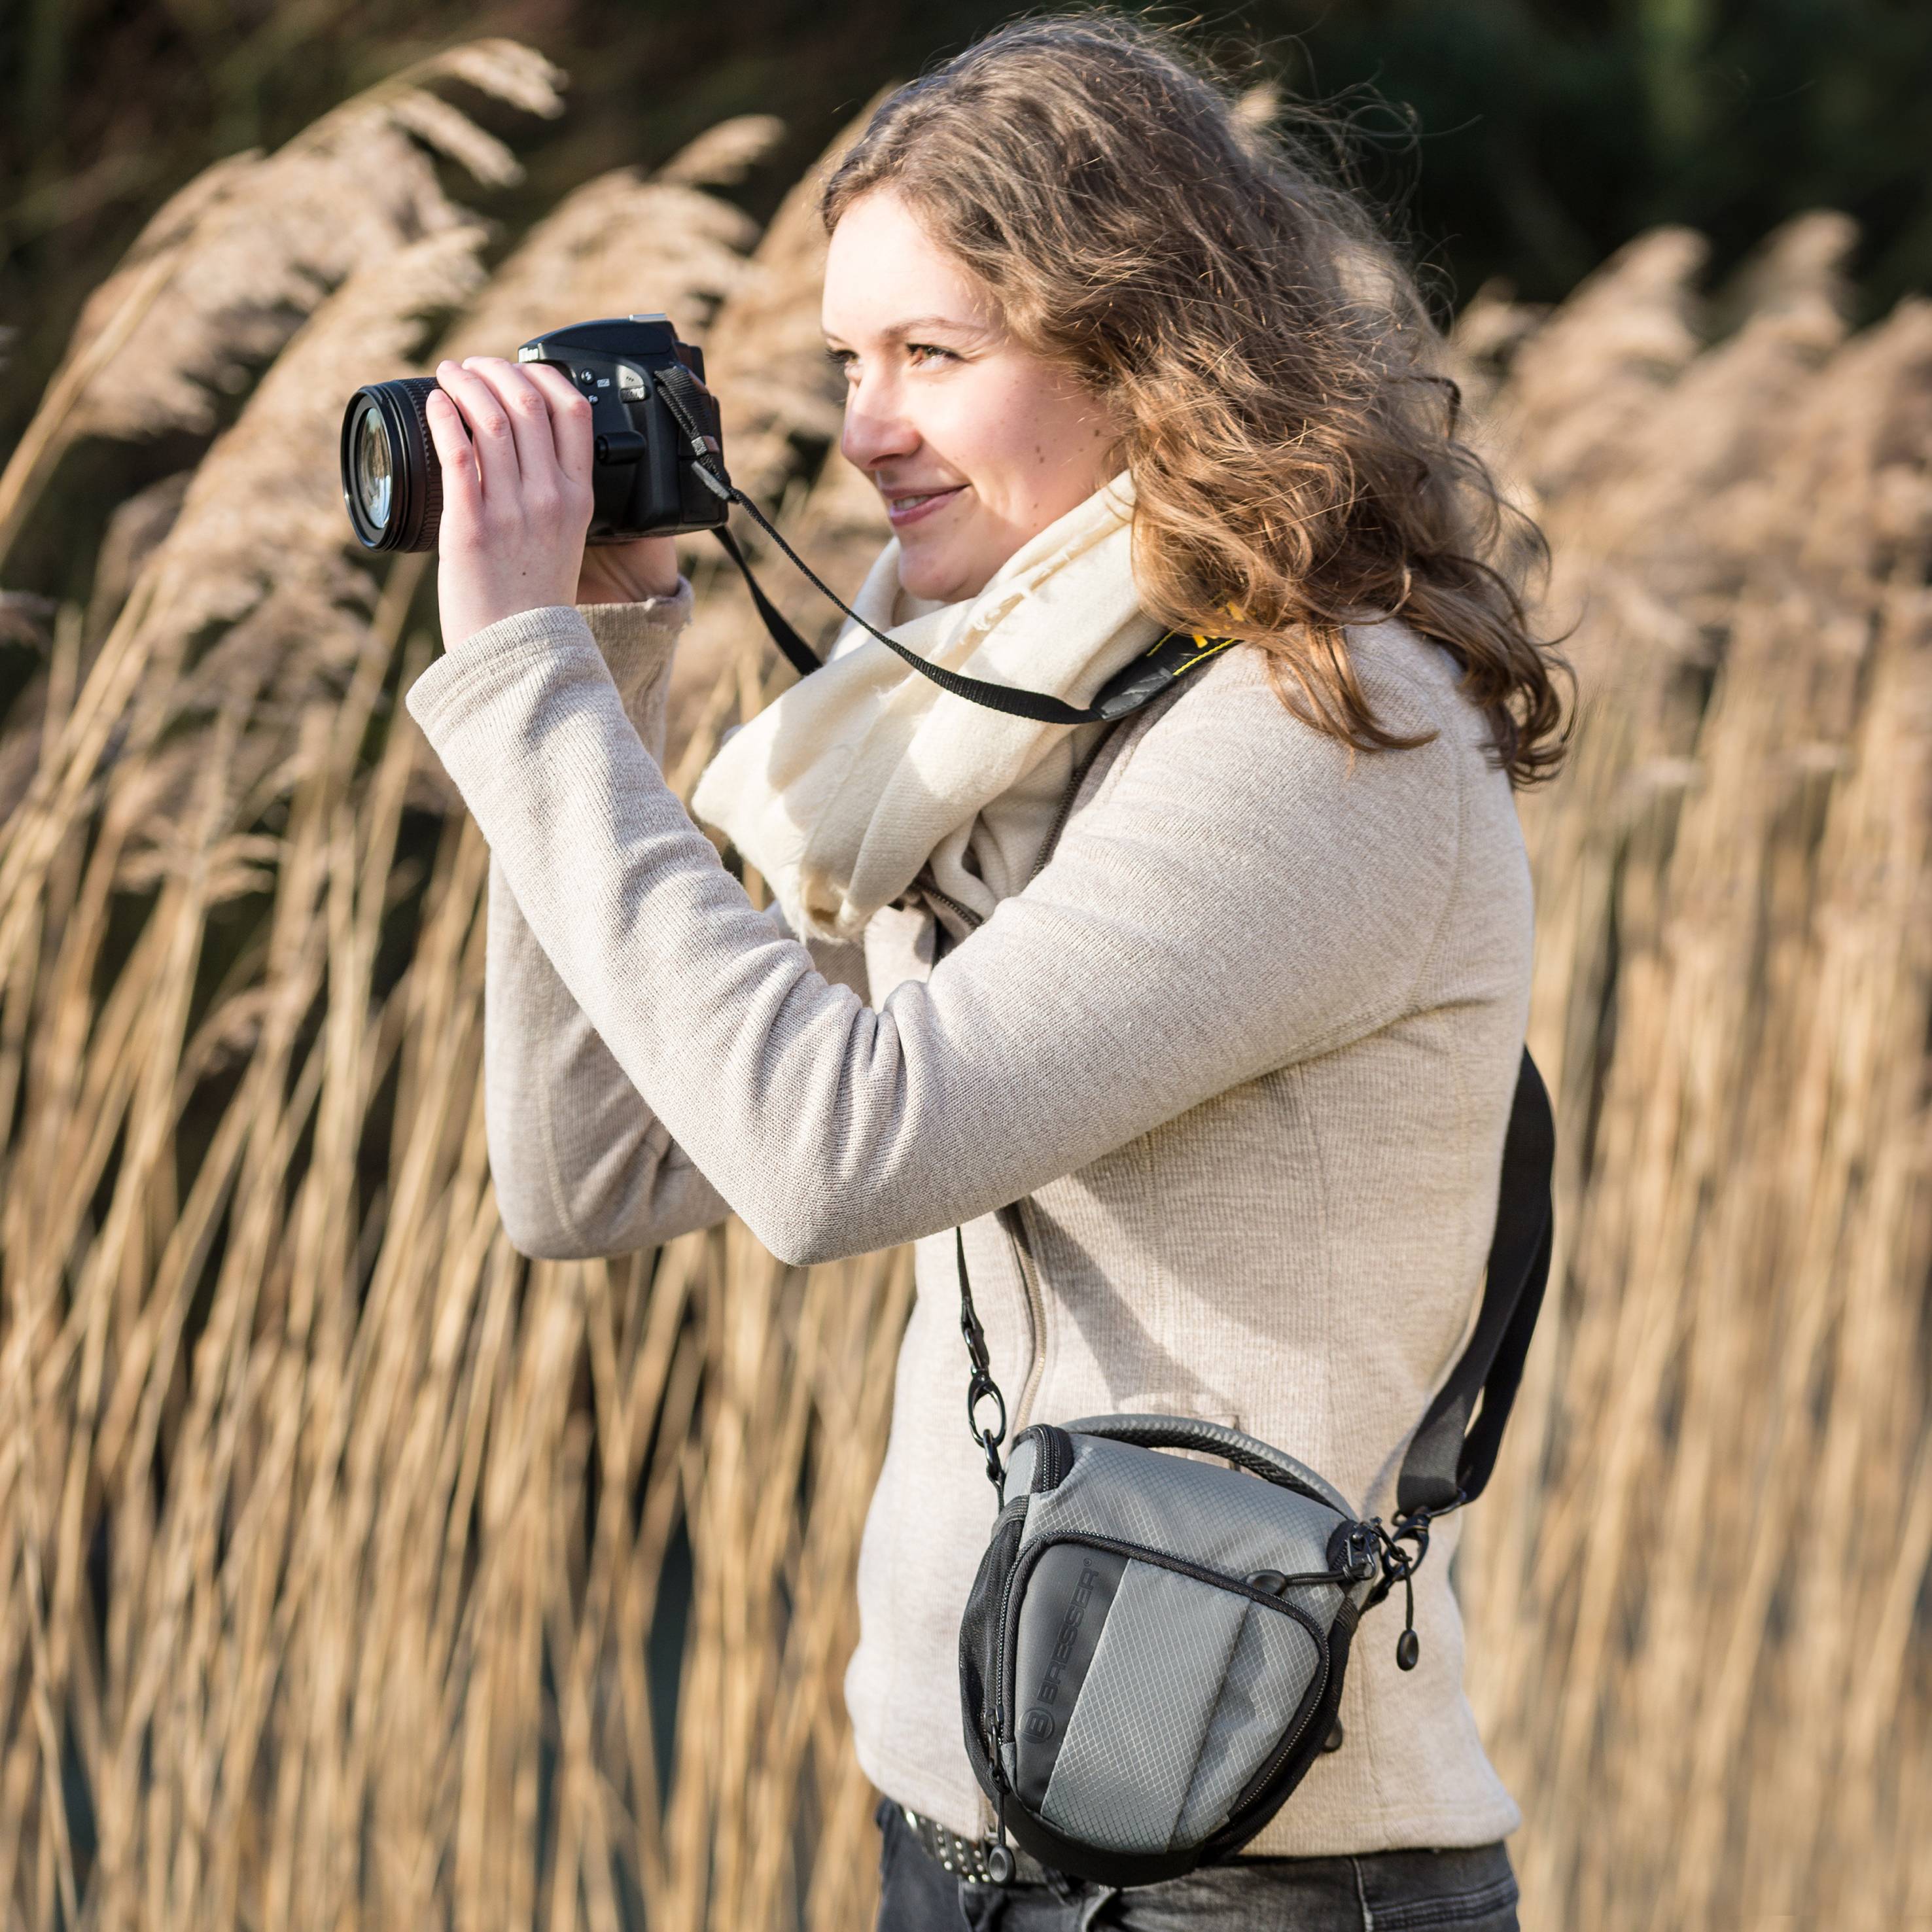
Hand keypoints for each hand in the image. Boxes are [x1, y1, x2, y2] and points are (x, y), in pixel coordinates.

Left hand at [423, 356, 678, 647]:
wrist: (515, 653)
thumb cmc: (532, 599)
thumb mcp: (563, 540)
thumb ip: (552, 495)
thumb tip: (517, 446)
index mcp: (579, 499)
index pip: (574, 412)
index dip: (543, 375)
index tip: (518, 369)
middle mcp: (549, 498)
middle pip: (526, 403)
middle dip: (493, 370)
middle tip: (470, 366)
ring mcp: (510, 511)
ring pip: (489, 417)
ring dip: (463, 384)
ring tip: (447, 376)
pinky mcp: (469, 524)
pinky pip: (456, 452)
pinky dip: (442, 417)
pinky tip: (433, 405)